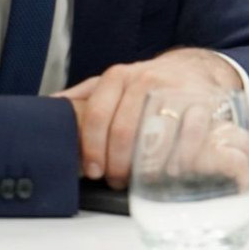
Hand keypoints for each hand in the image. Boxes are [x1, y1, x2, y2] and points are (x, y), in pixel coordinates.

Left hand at [54, 48, 241, 186]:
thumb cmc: (149, 84)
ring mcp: (175, 90)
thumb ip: (84, 95)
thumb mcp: (114, 83)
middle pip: (124, 130)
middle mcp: (145, 80)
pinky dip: (179, 158)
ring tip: (140, 181)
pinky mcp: (201, 102)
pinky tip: (170, 171)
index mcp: (118, 77)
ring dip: (144, 166)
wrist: (195, 68)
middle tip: (116, 180)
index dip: (91, 148)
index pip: (97, 115)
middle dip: (117, 164)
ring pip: (154, 134)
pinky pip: (189, 134)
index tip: (92, 170)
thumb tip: (47, 108)